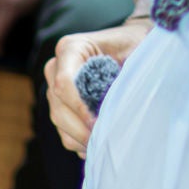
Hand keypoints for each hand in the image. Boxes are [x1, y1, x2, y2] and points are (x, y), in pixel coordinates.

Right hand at [44, 14, 152, 157]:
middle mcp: (56, 68)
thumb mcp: (134, 54)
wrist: (129, 47)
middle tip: (108, 139)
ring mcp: (55, 88)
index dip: (79, 107)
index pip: (64, 82)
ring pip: (59, 123)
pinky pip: (64, 132)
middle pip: (58, 108)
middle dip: (82, 129)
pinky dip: (82, 142)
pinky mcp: (60, 107)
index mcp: (71, 49)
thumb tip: (124, 108)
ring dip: (82, 138)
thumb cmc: (133, 47)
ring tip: (108, 140)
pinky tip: (102, 139)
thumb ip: (126, 76)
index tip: (98, 124)